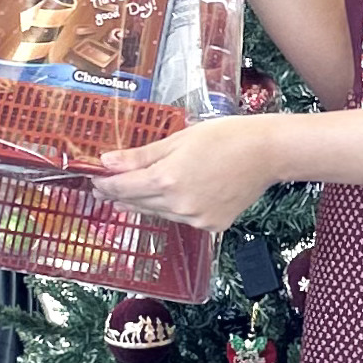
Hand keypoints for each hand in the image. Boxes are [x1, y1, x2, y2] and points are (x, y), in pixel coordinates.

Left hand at [89, 112, 287, 231]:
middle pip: (138, 203)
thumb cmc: (225, 137)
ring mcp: (196, 219)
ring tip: (137, 192)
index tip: (95, 179)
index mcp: (166, 179)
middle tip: (108, 187)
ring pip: (159, 213)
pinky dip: (173, 209)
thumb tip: (106, 161)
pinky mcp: (211, 226)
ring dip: (145, 203)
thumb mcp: (178, 139)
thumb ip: (140, 155)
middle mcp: (178, 204)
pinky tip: (174, 197)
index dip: (105, 184)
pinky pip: (182, 219)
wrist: (266, 153)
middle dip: (121, 194)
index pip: (123, 187)